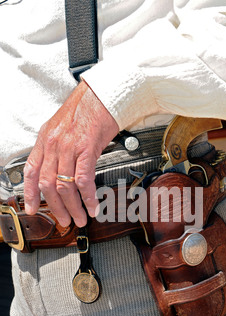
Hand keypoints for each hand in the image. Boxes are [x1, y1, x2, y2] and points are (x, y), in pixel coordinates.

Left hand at [24, 81, 118, 227]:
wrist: (104, 94)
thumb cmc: (88, 108)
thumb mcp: (64, 126)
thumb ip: (58, 146)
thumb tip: (60, 167)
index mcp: (46, 139)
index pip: (32, 170)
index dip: (31, 193)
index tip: (32, 209)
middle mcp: (54, 144)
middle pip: (48, 184)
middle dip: (56, 207)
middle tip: (64, 220)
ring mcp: (69, 147)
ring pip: (65, 185)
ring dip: (73, 206)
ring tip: (81, 218)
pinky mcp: (86, 149)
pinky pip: (83, 179)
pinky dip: (87, 197)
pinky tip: (92, 206)